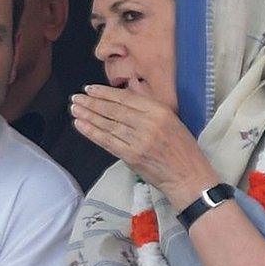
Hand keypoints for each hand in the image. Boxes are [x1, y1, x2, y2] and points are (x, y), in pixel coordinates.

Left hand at [70, 85, 218, 208]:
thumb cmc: (182, 149)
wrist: (189, 176)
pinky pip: (107, 141)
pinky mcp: (132, 156)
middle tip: (76, 97)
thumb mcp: (171, 121)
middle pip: (114, 109)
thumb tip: (128, 93)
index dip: (105, 93)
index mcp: (160, 111)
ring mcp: (139, 140)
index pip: (126, 98)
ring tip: (75, 108)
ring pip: (108, 124)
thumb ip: (149, 108)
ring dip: (89, 115)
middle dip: (92, 102)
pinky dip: (92, 132)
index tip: (90, 89)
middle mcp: (148, 123)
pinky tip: (80, 125)